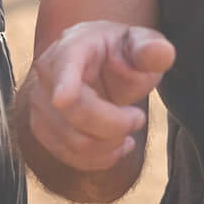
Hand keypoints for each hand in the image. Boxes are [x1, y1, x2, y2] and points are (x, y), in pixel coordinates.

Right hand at [26, 20, 175, 172]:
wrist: (99, 63)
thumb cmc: (122, 53)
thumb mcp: (141, 45)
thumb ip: (151, 50)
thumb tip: (162, 53)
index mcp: (73, 45)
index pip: (64, 66)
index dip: (63, 84)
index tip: (63, 99)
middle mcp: (48, 74)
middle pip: (76, 114)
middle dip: (117, 124)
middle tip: (139, 117)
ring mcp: (40, 103)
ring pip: (74, 142)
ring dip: (111, 144)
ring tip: (129, 129)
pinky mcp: (42, 129)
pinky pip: (70, 156)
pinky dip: (100, 158)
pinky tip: (117, 145)